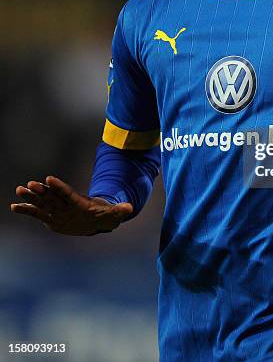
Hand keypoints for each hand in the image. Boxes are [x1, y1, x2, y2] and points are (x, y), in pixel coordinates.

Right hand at [11, 175, 132, 235]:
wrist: (96, 220)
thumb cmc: (104, 215)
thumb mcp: (113, 214)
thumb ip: (119, 210)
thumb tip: (130, 208)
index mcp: (79, 202)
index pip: (68, 193)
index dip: (59, 186)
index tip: (49, 178)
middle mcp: (66, 204)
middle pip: (53, 197)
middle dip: (42, 191)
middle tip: (29, 183)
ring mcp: (58, 211)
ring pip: (43, 203)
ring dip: (31, 198)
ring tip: (19, 189)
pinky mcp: (51, 219)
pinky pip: (37, 215)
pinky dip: (27, 210)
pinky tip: (15, 206)